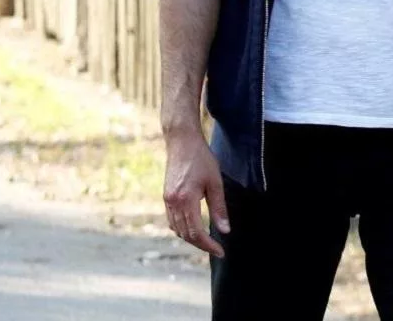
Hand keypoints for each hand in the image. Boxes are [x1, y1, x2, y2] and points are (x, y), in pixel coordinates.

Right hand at [163, 129, 228, 256]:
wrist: (182, 142)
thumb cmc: (201, 159)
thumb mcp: (215, 182)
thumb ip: (219, 208)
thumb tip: (225, 230)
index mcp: (185, 201)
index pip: (196, 233)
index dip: (209, 245)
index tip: (221, 252)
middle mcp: (173, 203)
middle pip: (185, 234)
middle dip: (201, 245)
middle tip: (217, 249)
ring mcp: (167, 200)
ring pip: (177, 229)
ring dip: (191, 238)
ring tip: (207, 241)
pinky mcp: (166, 197)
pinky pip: (172, 220)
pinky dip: (183, 228)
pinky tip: (194, 227)